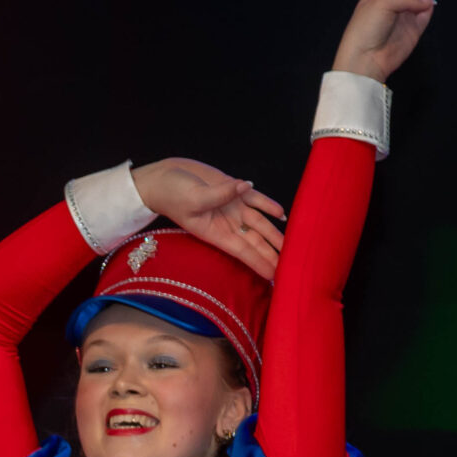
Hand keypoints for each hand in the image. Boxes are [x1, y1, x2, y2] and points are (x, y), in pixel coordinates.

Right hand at [129, 158, 286, 280]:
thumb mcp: (192, 199)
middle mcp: (227, 223)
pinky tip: (282, 214)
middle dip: (273, 255)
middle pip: (256, 242)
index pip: (244, 252)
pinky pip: (256, 199)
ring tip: (293, 246)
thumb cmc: (171, 194)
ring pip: (260, 223)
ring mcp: (232, 207)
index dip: (260, 264)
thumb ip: (219, 195)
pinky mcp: (233, 189)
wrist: (163, 178)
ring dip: (276, 234)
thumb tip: (245, 186)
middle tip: (292, 268)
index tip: (275, 278)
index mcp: (215, 233)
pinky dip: (269, 205)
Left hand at [333, 0, 434, 82]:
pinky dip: (427, 9)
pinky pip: (423, 17)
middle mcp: (391, 4)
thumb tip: (428, 2)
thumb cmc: (367, 28)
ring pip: (415, 0)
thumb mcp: (383, 3)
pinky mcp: (412, 32)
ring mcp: (402, 18)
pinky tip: (430, 2)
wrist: (366, 58)